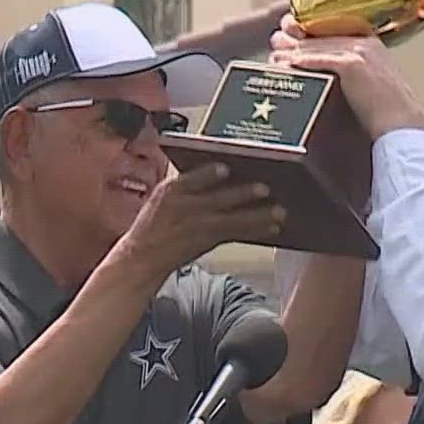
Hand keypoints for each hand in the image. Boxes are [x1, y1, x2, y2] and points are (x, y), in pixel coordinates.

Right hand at [116, 163, 283, 279]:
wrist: (144, 255)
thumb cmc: (156, 220)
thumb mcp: (163, 193)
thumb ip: (190, 181)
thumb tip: (225, 169)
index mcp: (172, 190)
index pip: (191, 179)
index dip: (208, 174)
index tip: (225, 168)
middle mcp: (185, 209)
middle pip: (218, 199)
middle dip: (242, 194)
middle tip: (265, 189)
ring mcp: (198, 227)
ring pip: (233, 221)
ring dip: (258, 217)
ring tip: (279, 212)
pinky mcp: (208, 242)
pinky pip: (235, 235)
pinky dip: (255, 230)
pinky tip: (272, 226)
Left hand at [268, 14, 423, 138]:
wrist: (402, 124)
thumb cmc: (388, 110)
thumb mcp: (372, 82)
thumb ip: (356, 71)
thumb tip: (331, 73)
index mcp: (371, 43)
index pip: (334, 31)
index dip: (311, 30)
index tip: (293, 29)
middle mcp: (365, 42)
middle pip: (322, 36)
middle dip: (297, 37)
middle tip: (277, 37)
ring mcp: (359, 51)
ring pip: (318, 47)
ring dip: (293, 49)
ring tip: (275, 53)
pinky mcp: (352, 65)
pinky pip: (319, 60)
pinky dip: (300, 61)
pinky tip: (286, 63)